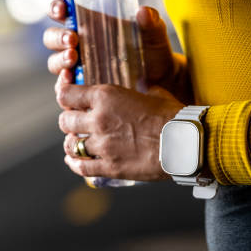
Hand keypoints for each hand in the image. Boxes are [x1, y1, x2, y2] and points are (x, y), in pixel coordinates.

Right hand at [43, 0, 191, 101]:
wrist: (162, 84)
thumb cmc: (153, 53)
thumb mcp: (154, 35)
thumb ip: (151, 23)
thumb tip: (143, 12)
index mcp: (89, 25)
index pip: (63, 12)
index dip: (57, 8)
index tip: (62, 8)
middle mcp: (78, 45)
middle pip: (52, 38)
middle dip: (58, 38)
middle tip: (72, 40)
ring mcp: (77, 68)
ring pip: (54, 63)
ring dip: (59, 60)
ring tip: (73, 58)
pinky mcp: (80, 90)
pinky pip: (64, 89)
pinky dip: (63, 86)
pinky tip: (70, 83)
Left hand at [56, 83, 184, 181]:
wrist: (186, 143)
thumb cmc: (174, 115)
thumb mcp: (153, 93)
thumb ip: (140, 89)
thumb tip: (142, 84)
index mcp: (106, 96)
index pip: (66, 94)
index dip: (65, 97)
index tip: (69, 100)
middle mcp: (99, 119)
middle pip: (65, 120)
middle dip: (69, 121)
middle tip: (77, 123)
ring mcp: (102, 145)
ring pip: (71, 144)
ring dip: (73, 142)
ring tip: (78, 142)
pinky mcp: (109, 167)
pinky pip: (81, 167)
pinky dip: (75, 164)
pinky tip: (76, 161)